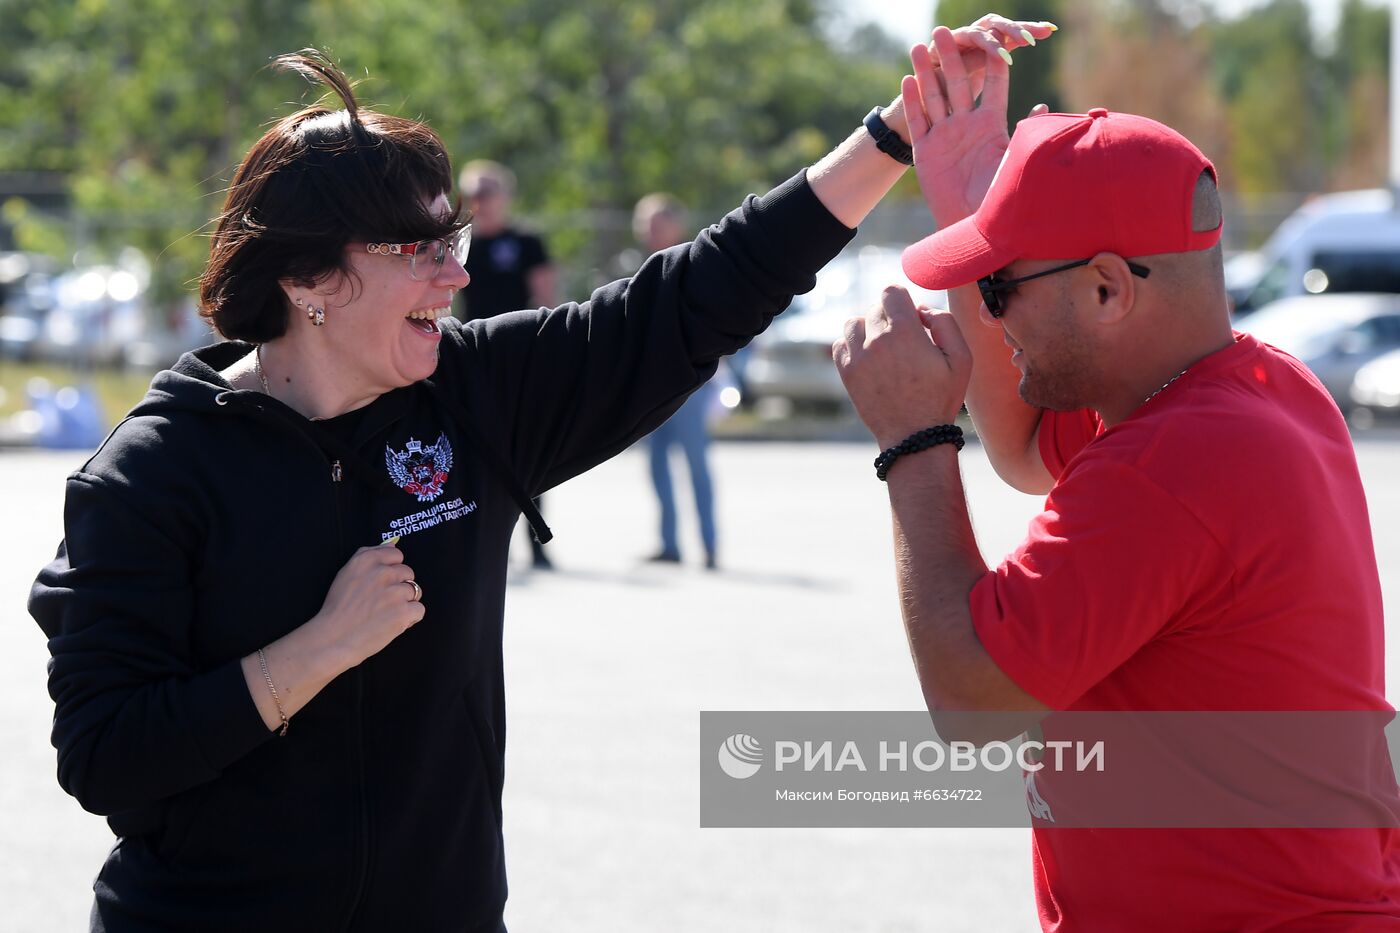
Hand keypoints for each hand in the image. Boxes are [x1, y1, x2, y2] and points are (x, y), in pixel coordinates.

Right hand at [312, 542, 424, 667]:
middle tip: (381, 602)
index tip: (383, 583)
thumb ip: (369, 555)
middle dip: (399, 587)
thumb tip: (392, 544)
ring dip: (404, 603)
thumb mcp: (346, 574)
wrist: (333, 639)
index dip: (392, 570)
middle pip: (408, 573)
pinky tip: (393, 623)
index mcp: (366, 560)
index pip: (396, 555)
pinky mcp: (403, 612)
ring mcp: (394, 592)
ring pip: (415, 591)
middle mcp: (382, 573)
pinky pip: (419, 610)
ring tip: (385, 614)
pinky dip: (410, 619)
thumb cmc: (338, 609)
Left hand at [831, 287, 971, 449]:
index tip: (911, 317)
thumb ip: (945, 322)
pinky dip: (851, 345)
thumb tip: (921, 309)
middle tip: (905, 341)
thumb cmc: (941, 397)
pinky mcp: (846, 372)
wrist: (914, 435)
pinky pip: (840, 343)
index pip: (891, 291)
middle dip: (890, 317)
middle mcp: (877, 340)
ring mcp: (858, 356)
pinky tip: (868, 358)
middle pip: (875, 307)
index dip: (902, 300)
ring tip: (884, 347)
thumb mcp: (961, 358)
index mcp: (905, 331)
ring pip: (854, 322)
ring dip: (868, 328)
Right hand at [903, 16, 1054, 226]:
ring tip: (918, 47)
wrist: (974, 225)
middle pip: (958, 84)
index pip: (994, 85)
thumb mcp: (1018, 160)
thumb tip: (1044, 105)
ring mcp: (944, 138)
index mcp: (992, 125)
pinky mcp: (926, 153)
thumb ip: (1028, 132)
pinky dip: (912, 102)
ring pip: (934, 97)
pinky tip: (907, 79)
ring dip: (926, 72)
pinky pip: (918, 122)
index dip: (991, 62)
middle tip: (942, 31)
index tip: (990, 38)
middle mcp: (967, 127)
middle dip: (950, 58)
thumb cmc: (1002, 196)